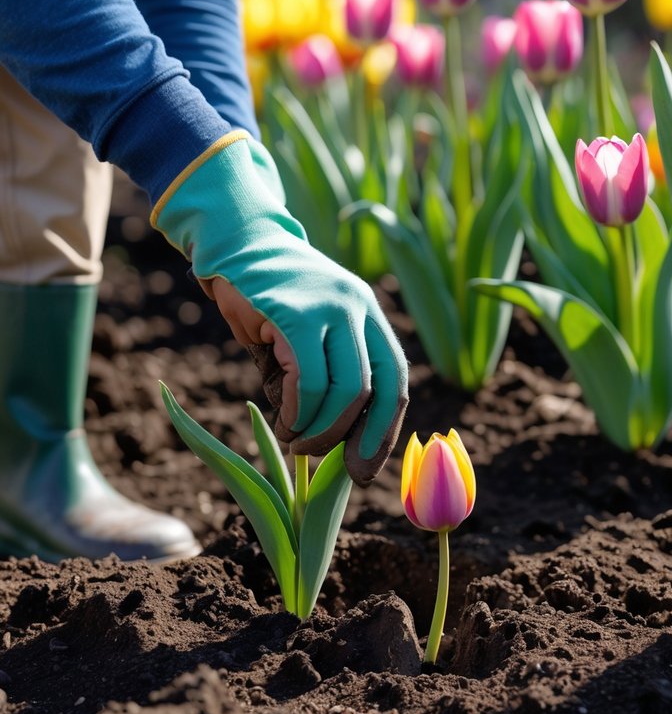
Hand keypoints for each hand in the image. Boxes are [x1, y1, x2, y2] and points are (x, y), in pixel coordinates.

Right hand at [154, 133, 407, 483]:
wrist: (234, 245)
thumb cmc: (266, 301)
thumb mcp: (304, 340)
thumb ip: (322, 382)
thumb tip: (331, 444)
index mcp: (369, 314)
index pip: (396, 380)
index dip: (384, 429)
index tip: (365, 468)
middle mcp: (359, 307)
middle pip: (377, 390)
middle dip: (355, 439)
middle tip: (324, 460)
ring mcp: (332, 307)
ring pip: (346, 390)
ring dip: (320, 430)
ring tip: (294, 441)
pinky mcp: (297, 314)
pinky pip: (309, 381)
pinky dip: (298, 414)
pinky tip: (284, 424)